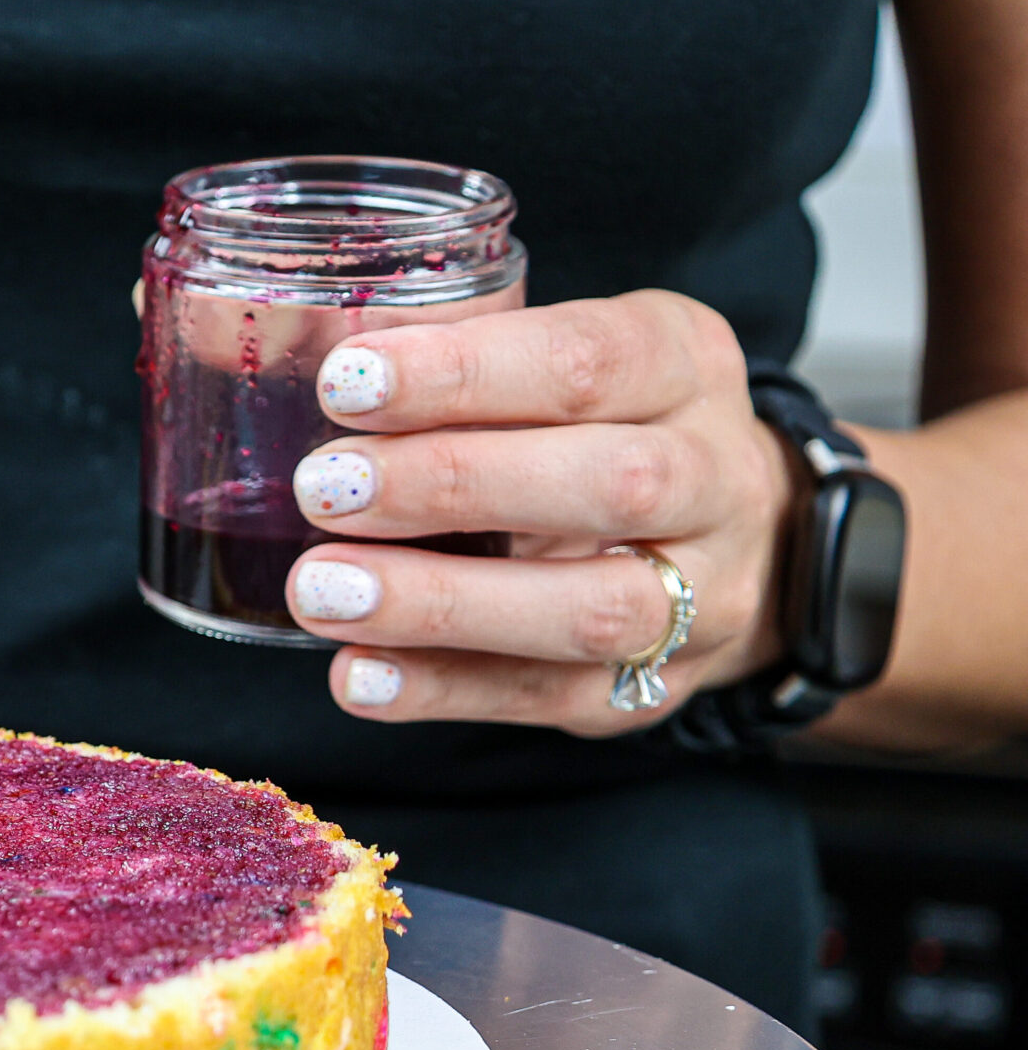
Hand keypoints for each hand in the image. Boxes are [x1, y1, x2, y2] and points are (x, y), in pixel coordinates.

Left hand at [283, 291, 797, 734]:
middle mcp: (716, 477)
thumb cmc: (599, 426)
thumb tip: (319, 354)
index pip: (587, 360)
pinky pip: (549, 695)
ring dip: (442, 604)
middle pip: (612, 483)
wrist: (729, 534)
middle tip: (327, 489)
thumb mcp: (556, 361)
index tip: (345, 383)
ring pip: (593, 608)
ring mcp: (705, 594)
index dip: (462, 372)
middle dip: (453, 483)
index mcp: (684, 365)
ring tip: (322, 592)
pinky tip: (357, 674)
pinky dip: (442, 689)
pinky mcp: (659, 686)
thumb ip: (463, 358)